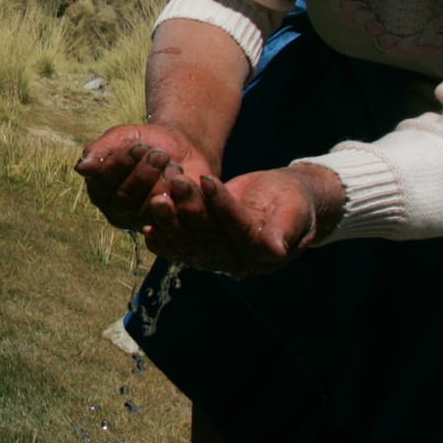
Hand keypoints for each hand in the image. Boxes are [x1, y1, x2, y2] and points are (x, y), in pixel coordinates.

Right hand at [74, 123, 216, 230]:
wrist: (179, 148)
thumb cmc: (142, 142)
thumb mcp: (120, 138)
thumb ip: (100, 151)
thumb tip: (81, 168)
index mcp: (99, 190)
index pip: (104, 180)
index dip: (122, 162)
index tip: (140, 145)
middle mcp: (116, 211)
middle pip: (125, 196)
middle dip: (145, 170)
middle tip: (160, 154)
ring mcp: (141, 221)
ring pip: (148, 205)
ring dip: (163, 179)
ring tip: (171, 164)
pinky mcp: (165, 225)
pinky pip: (172, 212)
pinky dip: (178, 191)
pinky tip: (181, 177)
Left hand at [141, 164, 342, 274]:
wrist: (282, 202)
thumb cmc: (293, 201)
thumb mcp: (295, 209)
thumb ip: (285, 228)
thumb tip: (276, 249)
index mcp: (264, 255)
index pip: (238, 229)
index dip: (223, 206)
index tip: (209, 180)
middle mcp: (239, 263)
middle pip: (209, 237)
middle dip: (191, 208)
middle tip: (176, 181)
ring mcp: (219, 260)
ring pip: (191, 242)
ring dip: (171, 221)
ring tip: (158, 196)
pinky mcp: (203, 252)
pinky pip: (180, 249)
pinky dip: (164, 239)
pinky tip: (148, 227)